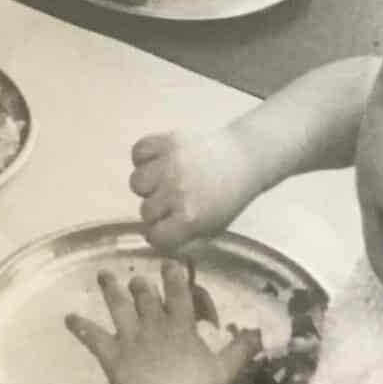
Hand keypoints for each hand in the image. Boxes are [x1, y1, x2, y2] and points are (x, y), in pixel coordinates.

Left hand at [66, 264, 260, 383]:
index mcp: (182, 325)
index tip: (171, 259)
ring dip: (111, 291)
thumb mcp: (226, 369)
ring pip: (119, 307)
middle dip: (141, 284)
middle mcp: (155, 324)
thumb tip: (260, 333)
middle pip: (146, 297)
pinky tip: (69, 317)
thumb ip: (241, 348)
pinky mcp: (111, 354)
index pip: (178, 292)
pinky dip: (80, 327)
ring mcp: (131, 337)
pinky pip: (93, 338)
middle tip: (137, 276)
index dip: (174, 274)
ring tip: (103, 275)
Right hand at [130, 130, 260, 251]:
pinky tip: (159, 161)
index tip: (167, 226)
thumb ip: (184, 239)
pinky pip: (138, 152)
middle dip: (157, 210)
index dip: (160, 234)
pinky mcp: (168, 140)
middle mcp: (176, 191)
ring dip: (147, 184)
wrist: (246, 157)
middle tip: (172, 200)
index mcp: (189, 217)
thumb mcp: (212, 227)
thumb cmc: (230, 196)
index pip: (154, 236)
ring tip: (163, 179)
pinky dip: (144, 157)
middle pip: (145, 211)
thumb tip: (156, 243)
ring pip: (136, 183)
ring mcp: (170, 164)